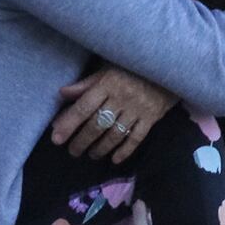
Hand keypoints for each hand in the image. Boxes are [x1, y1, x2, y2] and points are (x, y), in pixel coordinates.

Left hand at [50, 66, 175, 162]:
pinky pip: (136, 138)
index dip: (69, 124)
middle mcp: (121, 98)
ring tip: (91, 155)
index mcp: (107, 83)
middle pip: (97, 124)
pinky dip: (124, 151)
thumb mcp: (107, 68)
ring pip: (115, 134)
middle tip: (73, 151)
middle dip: (82, 141)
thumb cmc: (131, 66)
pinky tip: (115, 159)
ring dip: (100, 148)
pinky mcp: (151, 117)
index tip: (56, 139)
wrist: (167, 65)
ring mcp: (137, 109)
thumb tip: (62, 93)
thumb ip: (86, 84)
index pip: (84, 107)